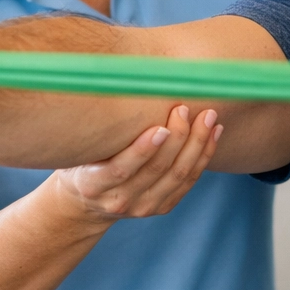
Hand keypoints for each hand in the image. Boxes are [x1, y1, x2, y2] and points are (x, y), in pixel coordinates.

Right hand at [50, 105, 221, 224]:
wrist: (84, 204)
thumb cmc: (80, 162)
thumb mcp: (75, 149)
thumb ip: (94, 129)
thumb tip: (113, 83)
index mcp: (94, 184)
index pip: (120, 169)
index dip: (143, 150)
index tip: (160, 127)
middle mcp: (120, 200)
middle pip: (157, 170)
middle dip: (177, 137)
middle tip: (185, 108)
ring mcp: (144, 207)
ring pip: (179, 175)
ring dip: (197, 144)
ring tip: (208, 117)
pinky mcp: (162, 207)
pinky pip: (189, 180)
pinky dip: (204, 155)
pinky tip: (214, 133)